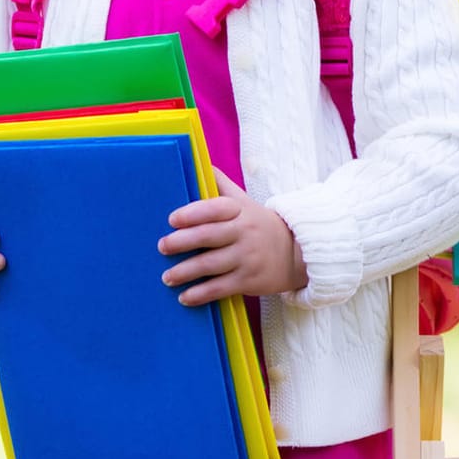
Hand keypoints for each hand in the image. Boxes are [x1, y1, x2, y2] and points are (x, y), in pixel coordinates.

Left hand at [158, 168, 306, 306]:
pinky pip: (221, 287)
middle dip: (182, 242)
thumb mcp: (245, 202)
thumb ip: (222, 185)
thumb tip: (200, 162)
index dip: (194, 212)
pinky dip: (201, 294)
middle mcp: (245, 232)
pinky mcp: (249, 280)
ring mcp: (247, 257)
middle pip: (209, 236)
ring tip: (167, 276)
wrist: (295, 254)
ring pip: (211, 264)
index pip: (217, 208)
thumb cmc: (259, 225)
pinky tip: (185, 297)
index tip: (172, 219)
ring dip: (185, 271)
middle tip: (162, 246)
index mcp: (241, 211)